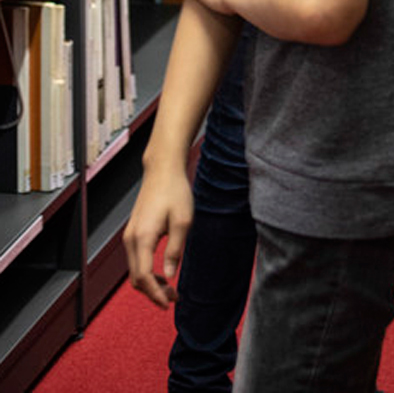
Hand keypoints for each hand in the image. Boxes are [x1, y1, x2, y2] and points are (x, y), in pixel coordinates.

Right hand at [123, 165, 193, 309]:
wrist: (163, 170)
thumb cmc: (175, 191)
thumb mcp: (183, 222)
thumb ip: (174, 251)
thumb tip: (169, 277)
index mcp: (142, 237)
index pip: (144, 277)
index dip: (155, 294)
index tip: (168, 304)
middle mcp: (131, 239)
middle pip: (136, 278)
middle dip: (153, 292)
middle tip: (174, 298)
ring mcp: (130, 235)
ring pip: (134, 270)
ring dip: (150, 283)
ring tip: (171, 289)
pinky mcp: (133, 232)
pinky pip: (136, 260)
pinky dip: (147, 272)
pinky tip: (162, 273)